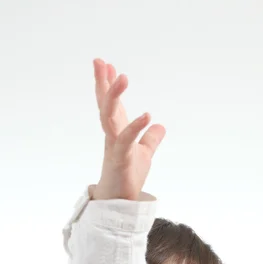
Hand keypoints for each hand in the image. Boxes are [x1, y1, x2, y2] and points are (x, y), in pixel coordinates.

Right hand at [91, 58, 165, 200]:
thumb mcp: (144, 154)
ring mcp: (113, 146)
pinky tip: (147, 115)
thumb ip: (150, 139)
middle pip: (105, 105)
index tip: (106, 64)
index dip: (108, 85)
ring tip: (122, 77)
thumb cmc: (127, 178)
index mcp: (117, 132)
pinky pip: (126, 140)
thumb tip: (160, 126)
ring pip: (109, 116)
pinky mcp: (119, 159)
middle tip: (101, 61)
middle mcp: (112, 135)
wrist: (120, 202)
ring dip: (113, 96)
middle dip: (102, 83)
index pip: (112, 104)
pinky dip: (135, 127)